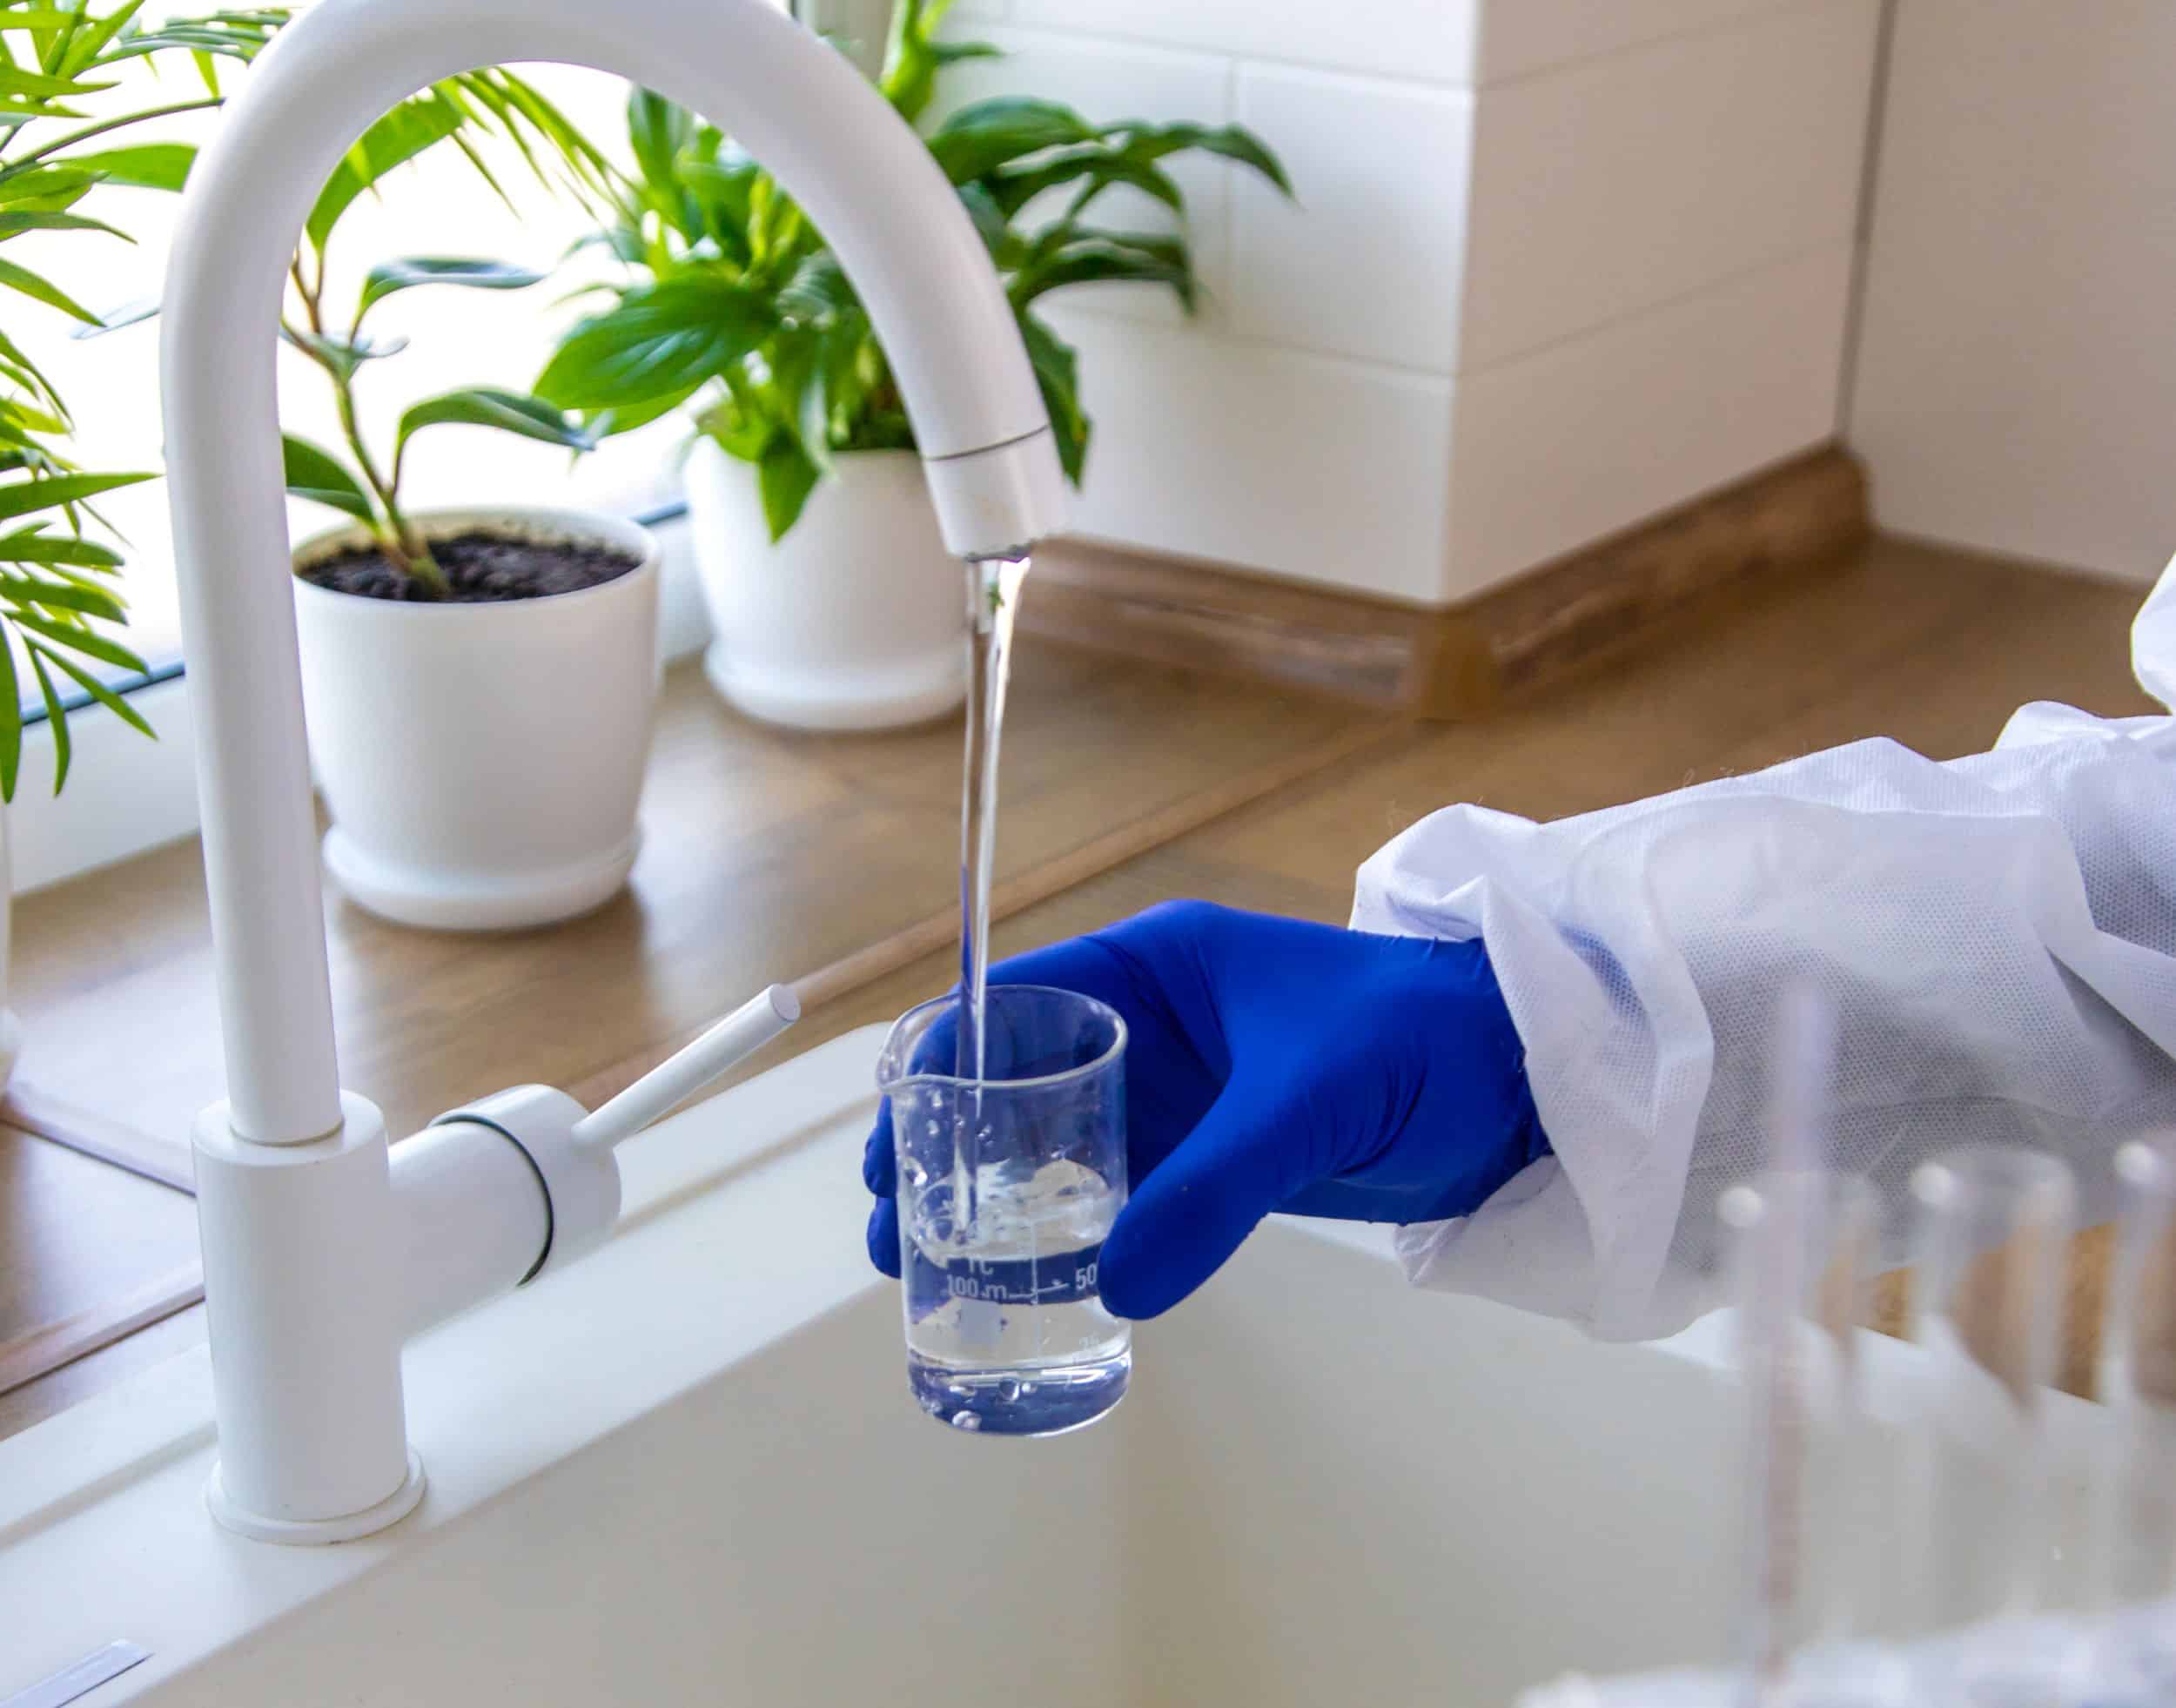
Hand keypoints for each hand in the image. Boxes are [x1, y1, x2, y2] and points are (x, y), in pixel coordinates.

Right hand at [863, 900, 1546, 1318]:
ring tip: (935, 1270)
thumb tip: (1118, 1284)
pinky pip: (1121, 1191)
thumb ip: (1212, 1189)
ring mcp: (1185, 1094)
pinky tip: (1033, 1280)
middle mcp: (1153, 1025)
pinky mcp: (1217, 1156)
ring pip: (1059, 1142)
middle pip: (1018, 1078)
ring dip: (998, 1197)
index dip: (943, 1067)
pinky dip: (1070, 1230)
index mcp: (1156, 968)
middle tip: (893, 1230)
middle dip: (950, 1145)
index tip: (893, 1143)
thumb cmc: (1422, 1043)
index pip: (1014, 1003)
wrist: (1527, 1081)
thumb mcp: (1306, 1102)